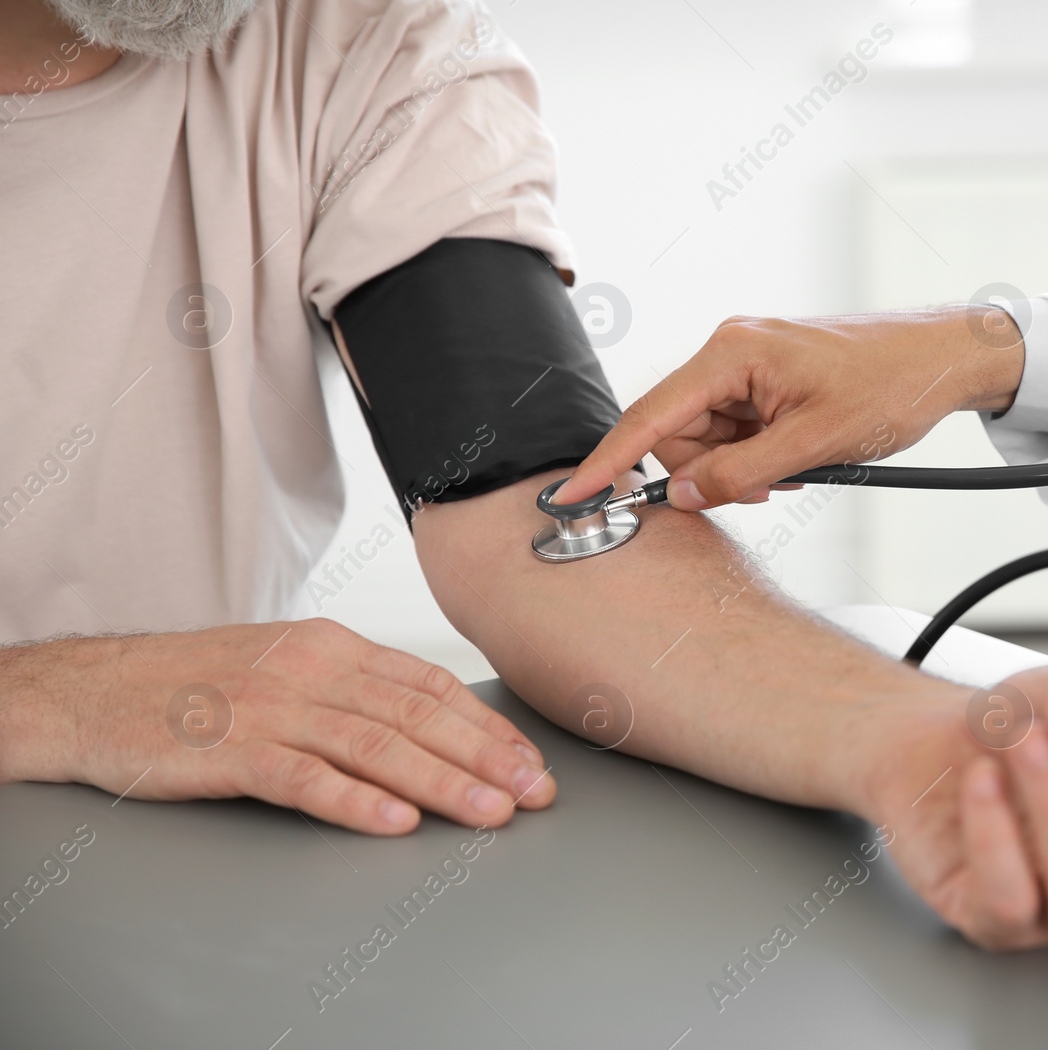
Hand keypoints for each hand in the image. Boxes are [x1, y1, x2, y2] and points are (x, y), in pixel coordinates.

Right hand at [0, 619, 555, 832]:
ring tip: (490, 811)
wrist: (93, 691)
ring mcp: (272, 707)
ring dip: (443, 781)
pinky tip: (396, 821)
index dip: (487, 724)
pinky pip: (305, 777)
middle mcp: (311, 670)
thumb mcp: (286, 666)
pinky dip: (356, 800)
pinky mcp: (231, 749)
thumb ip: (352, 690)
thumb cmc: (196, 685)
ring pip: (376, 744)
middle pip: (418, 715)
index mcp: (331, 647)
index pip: (429, 685)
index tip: (529, 758)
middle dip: (487, 757)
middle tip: (534, 792)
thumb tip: (428, 724)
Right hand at [555, 307, 1024, 509]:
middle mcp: (730, 353)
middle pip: (677, 434)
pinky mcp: (766, 382)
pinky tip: (797, 455)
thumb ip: (741, 473)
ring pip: (708, 440)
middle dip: (710, 471)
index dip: (610, 459)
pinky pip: (737, 433)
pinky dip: (758, 456)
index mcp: (732, 353)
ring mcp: (748, 367)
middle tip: (767, 484)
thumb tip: (681, 493)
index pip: (650, 414)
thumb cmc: (891, 384)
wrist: (944, 361)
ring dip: (739, 467)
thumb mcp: (816, 443)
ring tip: (797, 464)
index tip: (576, 493)